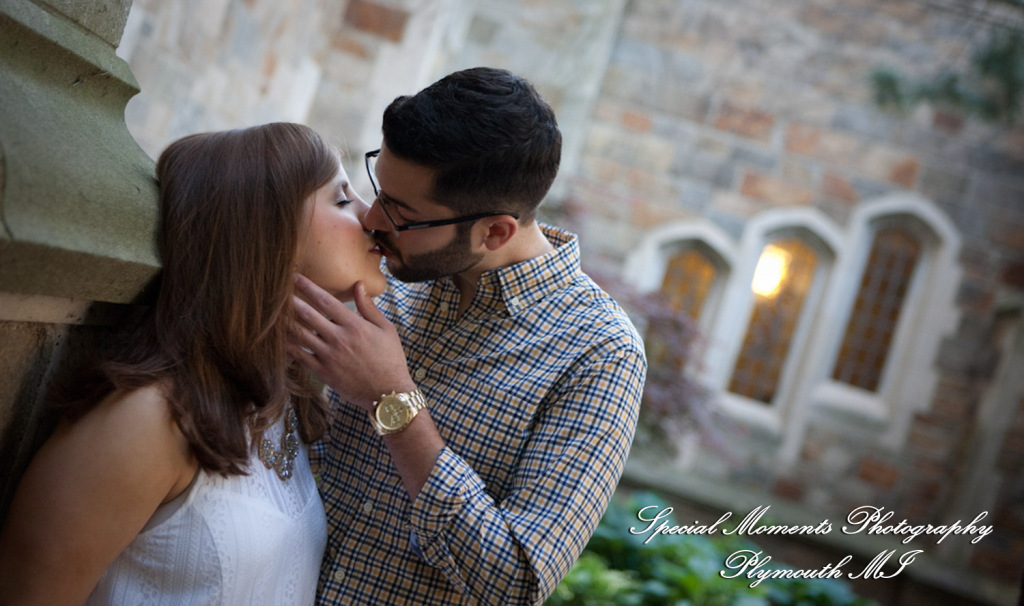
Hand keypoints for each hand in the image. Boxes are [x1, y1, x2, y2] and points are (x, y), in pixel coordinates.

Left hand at [288, 274, 415, 409]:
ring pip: (299, 334)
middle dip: (290, 299)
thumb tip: (358, 284)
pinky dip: (286, 346)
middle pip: (307, 314)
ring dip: (284, 321)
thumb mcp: (386, 329)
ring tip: (270, 310)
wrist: (388, 393)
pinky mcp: (323, 372)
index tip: (295, 276)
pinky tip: (275, 338)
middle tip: (276, 289)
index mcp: (354, 325)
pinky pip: (299, 356)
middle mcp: (338, 338)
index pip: (326, 301)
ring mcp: (328, 356)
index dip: (308, 286)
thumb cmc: (390, 359)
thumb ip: (369, 306)